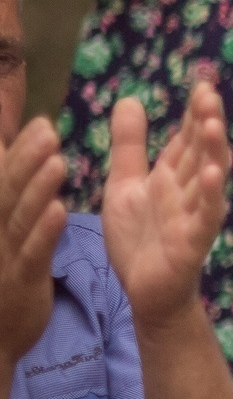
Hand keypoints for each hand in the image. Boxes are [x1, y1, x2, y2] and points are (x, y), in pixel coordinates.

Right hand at [0, 119, 68, 373]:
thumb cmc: (5, 274)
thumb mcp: (6, 230)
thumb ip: (12, 195)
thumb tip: (10, 156)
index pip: (4, 177)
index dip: (17, 148)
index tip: (39, 119)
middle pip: (8, 189)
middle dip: (26, 158)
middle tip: (47, 127)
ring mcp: (4, 254)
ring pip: (20, 216)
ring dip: (38, 187)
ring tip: (58, 159)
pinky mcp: (21, 279)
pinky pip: (34, 252)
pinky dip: (45, 231)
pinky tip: (61, 210)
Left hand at [100, 80, 230, 327]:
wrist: (145, 290)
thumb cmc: (140, 238)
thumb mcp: (125, 183)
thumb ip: (130, 145)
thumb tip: (131, 99)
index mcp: (172, 175)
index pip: (187, 137)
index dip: (194, 112)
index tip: (201, 83)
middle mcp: (189, 190)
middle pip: (201, 151)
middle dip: (206, 122)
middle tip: (209, 93)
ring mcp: (195, 214)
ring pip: (209, 178)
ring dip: (212, 152)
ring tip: (212, 124)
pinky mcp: (194, 241)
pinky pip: (206, 216)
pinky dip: (210, 196)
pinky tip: (211, 175)